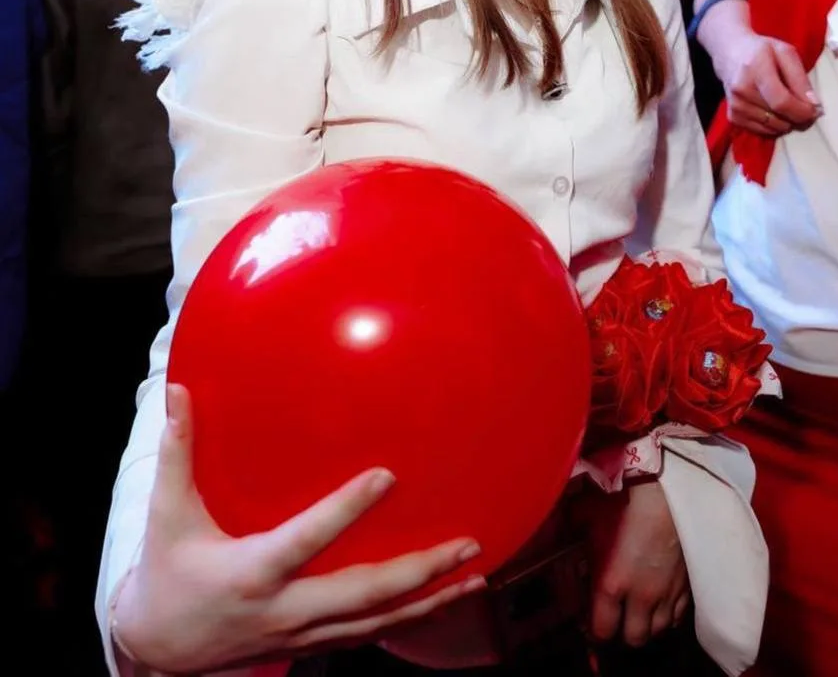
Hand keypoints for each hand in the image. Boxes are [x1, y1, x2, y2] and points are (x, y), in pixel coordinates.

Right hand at [111, 386, 483, 672]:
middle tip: (465, 544)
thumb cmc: (166, 575)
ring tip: (475, 572)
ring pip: (377, 622)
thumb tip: (180, 390)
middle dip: (419, 572)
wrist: (159, 651)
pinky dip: (411, 619)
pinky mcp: (313, 645)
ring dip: (430, 600)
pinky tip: (445, 600)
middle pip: (363, 595)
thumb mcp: (167, 514)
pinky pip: (369, 632)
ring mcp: (304, 634)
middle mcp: (286, 610)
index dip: (346, 510)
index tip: (386, 476)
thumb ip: (177, 451)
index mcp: (252, 572)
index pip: (307, 539)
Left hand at [586, 480, 688, 647]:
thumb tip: (563, 524)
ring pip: (659, 630)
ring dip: (648, 626)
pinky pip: (679, 615)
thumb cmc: (624, 501)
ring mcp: (667, 594)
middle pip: (634, 638)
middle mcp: (640, 597)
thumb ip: (574, 527)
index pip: (602, 630)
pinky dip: (669, 614)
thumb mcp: (588, 513)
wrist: (667, 492)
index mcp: (611, 584)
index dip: (595, 631)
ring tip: (640, 612)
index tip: (591, 623)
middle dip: (623, 633)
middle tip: (618, 619)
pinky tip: (662, 602)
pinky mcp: (688, 585)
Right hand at [717, 31, 820, 137]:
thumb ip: (800, 78)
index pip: (781, 101)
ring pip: (774, 128)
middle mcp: (742, 89)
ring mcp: (735, 105)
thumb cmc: (762, 51)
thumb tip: (814, 105)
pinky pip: (763, 132)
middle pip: (779, 118)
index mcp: (756, 68)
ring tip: (788, 105)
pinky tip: (774, 110)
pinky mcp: (733, 117)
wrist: (730, 54)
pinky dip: (774, 125)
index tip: (816, 111)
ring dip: (787, 122)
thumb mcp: (786, 53)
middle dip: (798, 117)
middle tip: (805, 108)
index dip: (802, 111)